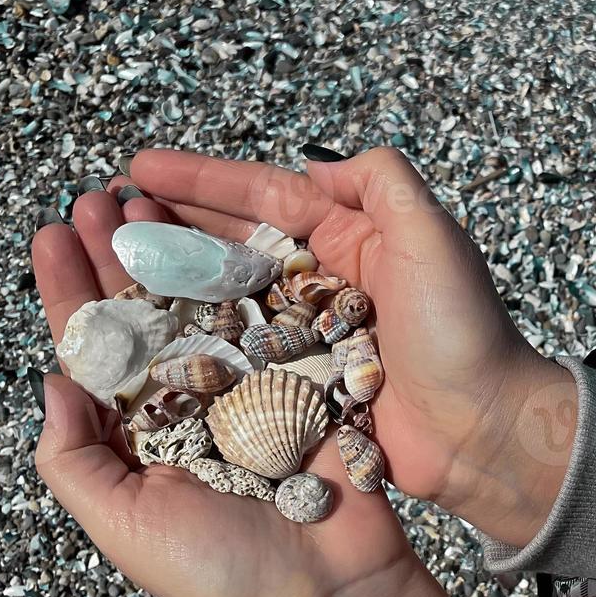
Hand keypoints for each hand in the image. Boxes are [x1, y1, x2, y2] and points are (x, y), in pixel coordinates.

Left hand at [31, 189, 507, 596]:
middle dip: (120, 251)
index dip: (71, 291)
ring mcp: (250, 383)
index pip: (95, 349)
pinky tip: (232, 231)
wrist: (330, 591)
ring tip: (156, 198)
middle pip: (147, 309)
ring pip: (206, 300)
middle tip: (102, 196)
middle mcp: (190, 399)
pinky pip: (274, 314)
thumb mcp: (124, 525)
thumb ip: (76, 461)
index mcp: (140, 431)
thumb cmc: (222, 571)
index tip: (55, 234)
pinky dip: (253, 271)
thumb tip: (51, 383)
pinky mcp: (304, 375)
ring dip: (180, 248)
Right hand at [117, 147, 578, 545]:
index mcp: (359, 234)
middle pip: (237, 241)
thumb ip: (382, 182)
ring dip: (176, 278)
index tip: (143, 167)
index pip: (268, 196)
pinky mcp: (307, 382)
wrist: (486, 432)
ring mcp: (314, 332)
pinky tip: (153, 333)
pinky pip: (243, 352)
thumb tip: (316, 164)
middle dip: (175, 223)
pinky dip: (200, 338)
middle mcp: (330, 278)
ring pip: (231, 295)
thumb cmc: (463, 332)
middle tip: (109, 213)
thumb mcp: (433, 236)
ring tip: (114, 263)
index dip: (205, 179)